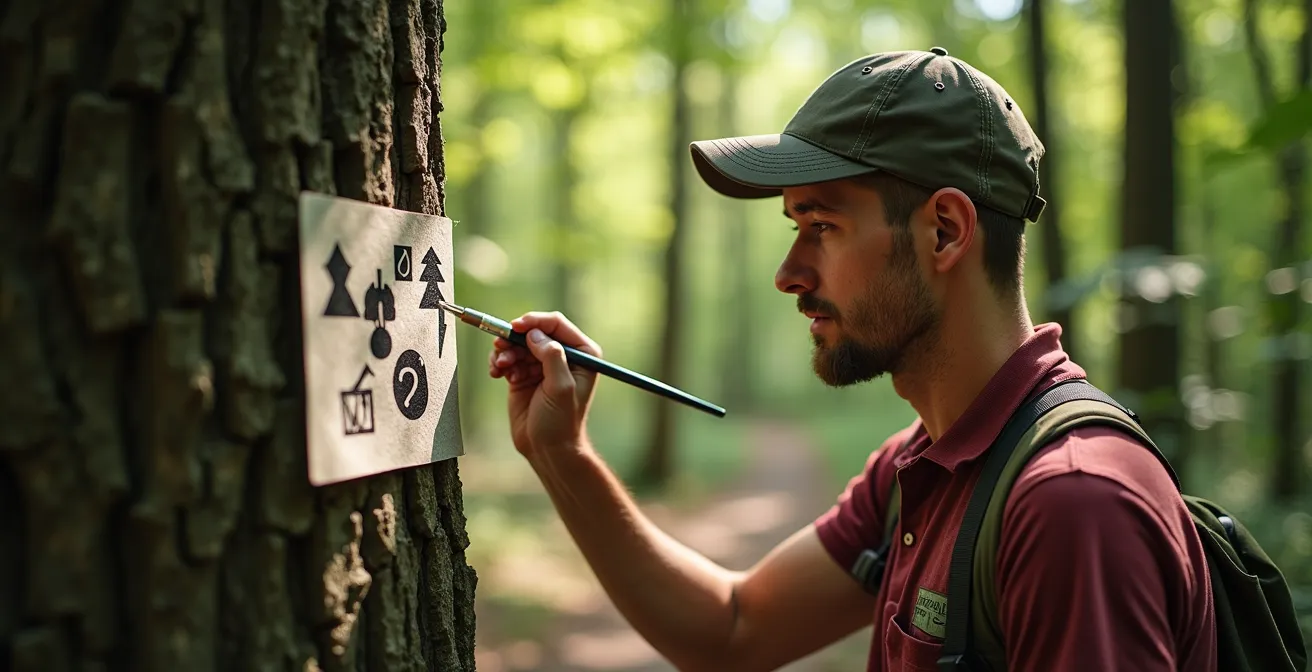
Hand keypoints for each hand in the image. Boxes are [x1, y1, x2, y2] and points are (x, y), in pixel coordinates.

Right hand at [487, 311, 602, 457]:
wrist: (546, 448)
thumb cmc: (561, 422)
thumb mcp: (562, 388)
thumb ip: (552, 357)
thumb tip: (535, 334)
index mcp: (582, 353)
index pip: (556, 324)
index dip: (535, 322)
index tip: (515, 327)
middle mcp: (562, 355)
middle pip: (533, 331)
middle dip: (515, 338)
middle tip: (500, 348)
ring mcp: (542, 364)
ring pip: (517, 343)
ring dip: (505, 352)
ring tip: (501, 368)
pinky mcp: (524, 374)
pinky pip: (508, 357)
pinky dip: (499, 362)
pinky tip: (498, 374)